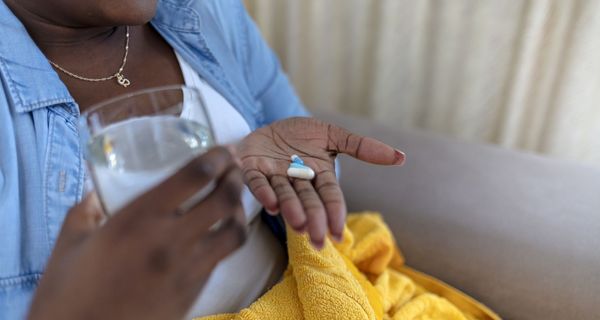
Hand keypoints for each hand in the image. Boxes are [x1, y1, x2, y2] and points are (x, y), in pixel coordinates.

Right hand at [28, 147, 245, 319]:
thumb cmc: (67, 293)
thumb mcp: (70, 242)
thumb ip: (87, 209)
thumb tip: (98, 192)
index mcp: (140, 219)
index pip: (195, 176)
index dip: (217, 157)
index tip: (224, 149)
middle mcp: (171, 239)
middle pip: (225, 200)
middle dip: (236, 177)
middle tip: (234, 169)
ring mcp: (188, 268)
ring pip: (234, 232)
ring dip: (239, 210)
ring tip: (233, 201)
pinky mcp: (195, 291)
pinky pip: (221, 258)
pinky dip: (227, 239)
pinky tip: (218, 234)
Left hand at [238, 117, 404, 247]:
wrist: (267, 125)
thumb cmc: (300, 134)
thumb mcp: (332, 135)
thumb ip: (361, 147)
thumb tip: (401, 158)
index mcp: (317, 174)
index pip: (329, 195)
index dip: (334, 212)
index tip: (337, 233)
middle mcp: (296, 179)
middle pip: (307, 200)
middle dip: (314, 218)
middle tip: (317, 238)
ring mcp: (273, 175)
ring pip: (284, 194)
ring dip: (291, 209)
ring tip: (299, 224)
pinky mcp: (252, 168)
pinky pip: (257, 182)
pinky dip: (264, 192)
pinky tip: (272, 204)